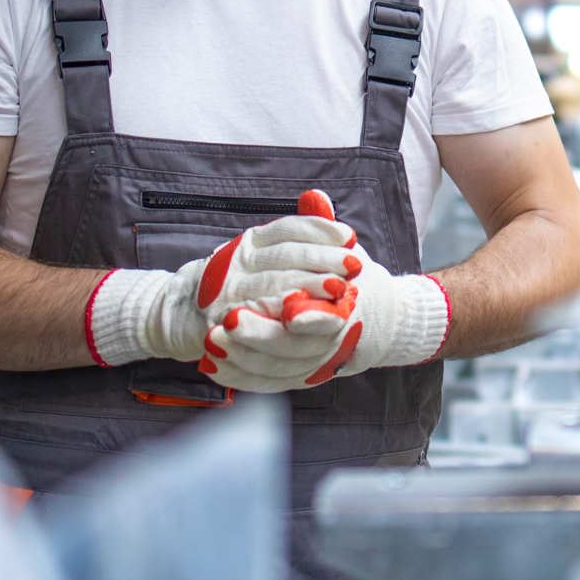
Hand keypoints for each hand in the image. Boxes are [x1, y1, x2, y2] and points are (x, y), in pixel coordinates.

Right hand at [83, 190, 355, 366]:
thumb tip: (319, 195)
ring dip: (308, 286)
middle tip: (354, 265)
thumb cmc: (235, 286)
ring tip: (338, 290)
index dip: (320, 230)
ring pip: (273, 283)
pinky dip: (281, 315)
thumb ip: (294, 231)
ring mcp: (227, 286)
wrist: (182, 315)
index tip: (350, 237)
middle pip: (285, 254)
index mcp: (252, 240)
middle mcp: (238, 257)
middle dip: (322, 260)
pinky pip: (255, 315)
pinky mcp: (220, 316)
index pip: (289, 228)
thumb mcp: (263, 256)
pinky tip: (305, 315)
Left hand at [201, 239, 449, 391]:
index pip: (324, 319)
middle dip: (258, 334)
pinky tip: (214, 366)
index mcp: (342, 312)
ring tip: (213, 340)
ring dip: (242, 356)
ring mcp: (307, 365)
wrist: (366, 319)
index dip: (305, 315)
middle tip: (228, 321)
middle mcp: (326, 344)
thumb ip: (320, 226)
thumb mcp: (338, 250)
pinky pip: (263, 383)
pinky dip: (239, 376)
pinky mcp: (290, 376)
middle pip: (292, 346)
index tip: (282, 308)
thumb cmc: (345, 277)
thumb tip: (314, 197)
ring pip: (275, 369)